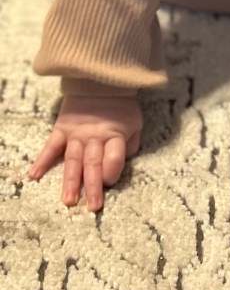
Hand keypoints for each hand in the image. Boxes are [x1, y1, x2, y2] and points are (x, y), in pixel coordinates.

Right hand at [28, 95, 142, 211]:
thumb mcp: (135, 122)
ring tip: (68, 200)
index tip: (109, 182)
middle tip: (92, 207)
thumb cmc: (120, 106)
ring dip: (70, 181)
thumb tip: (125, 161)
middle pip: (93, 163)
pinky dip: (42, 160)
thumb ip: (131, 143)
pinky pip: (51, 146)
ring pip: (73, 160)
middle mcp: (94, 137)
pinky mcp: (62, 129)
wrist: (100, 82)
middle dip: (93, 187)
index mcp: (115, 134)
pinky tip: (34, 175)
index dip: (113, 170)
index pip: (114, 156)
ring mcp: (76, 134)